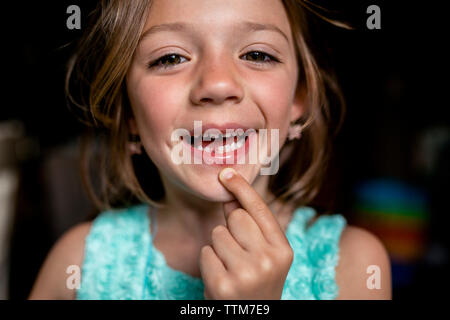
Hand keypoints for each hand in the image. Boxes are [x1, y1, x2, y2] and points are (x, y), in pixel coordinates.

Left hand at [199, 168, 293, 299]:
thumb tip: (229, 196)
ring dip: (218, 248)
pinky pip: (205, 252)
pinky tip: (220, 278)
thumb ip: (250, 226)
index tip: (226, 173)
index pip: (260, 209)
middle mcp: (268, 261)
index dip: (242, 188)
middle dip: (230, 229)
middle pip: (236, 217)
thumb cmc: (256, 283)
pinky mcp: (223, 285)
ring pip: (217, 234)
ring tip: (229, 268)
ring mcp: (246, 274)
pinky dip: (208, 263)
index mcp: (283, 250)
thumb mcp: (264, 256)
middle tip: (237, 252)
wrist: (252, 317)